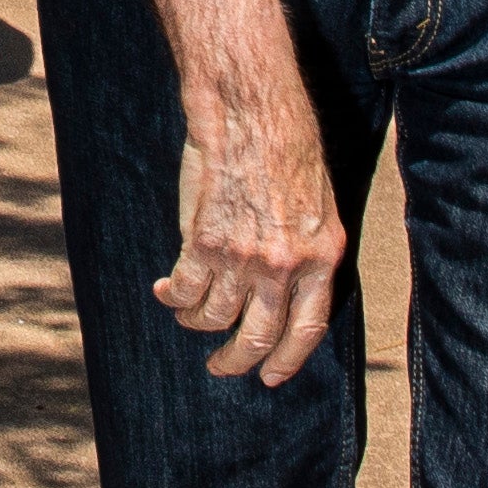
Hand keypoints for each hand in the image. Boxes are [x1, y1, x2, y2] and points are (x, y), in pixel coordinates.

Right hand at [161, 70, 347, 384]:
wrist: (252, 111)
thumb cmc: (288, 144)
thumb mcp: (319, 204)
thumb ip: (306, 249)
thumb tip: (287, 284)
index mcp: (322, 257)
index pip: (308, 327)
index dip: (288, 358)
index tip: (271, 376)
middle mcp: (285, 265)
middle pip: (258, 335)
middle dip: (236, 360)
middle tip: (221, 367)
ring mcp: (244, 257)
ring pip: (214, 316)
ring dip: (196, 323)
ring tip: (188, 317)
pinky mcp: (205, 243)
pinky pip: (184, 290)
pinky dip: (172, 297)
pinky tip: (165, 291)